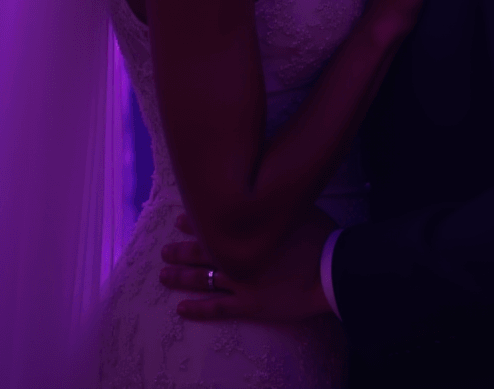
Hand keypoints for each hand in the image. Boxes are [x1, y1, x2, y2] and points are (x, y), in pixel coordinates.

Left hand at [160, 208, 334, 322]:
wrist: (330, 268)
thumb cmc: (317, 234)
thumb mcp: (295, 205)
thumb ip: (273, 200)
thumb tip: (262, 184)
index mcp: (246, 230)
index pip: (212, 223)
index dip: (193, 222)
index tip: (178, 219)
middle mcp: (237, 255)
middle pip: (201, 252)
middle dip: (181, 250)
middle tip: (164, 250)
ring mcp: (241, 282)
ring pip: (203, 280)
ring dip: (181, 277)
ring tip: (163, 275)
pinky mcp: (249, 305)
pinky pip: (218, 308)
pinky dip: (198, 309)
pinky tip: (181, 309)